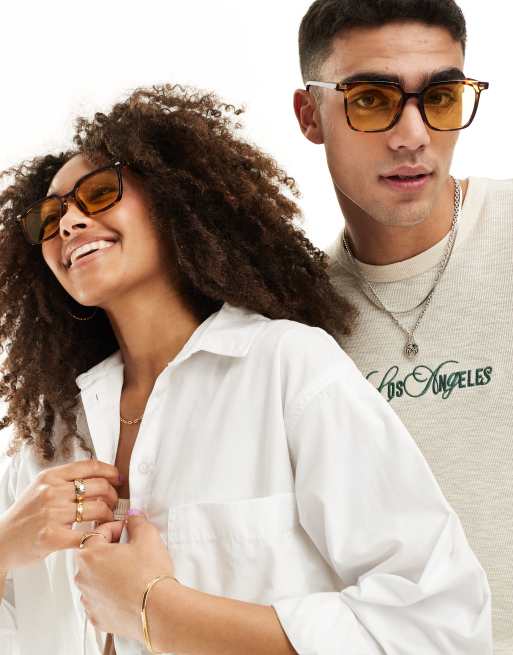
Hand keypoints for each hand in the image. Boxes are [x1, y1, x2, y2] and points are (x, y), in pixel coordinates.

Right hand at [0, 459, 120, 570]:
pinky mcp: (52, 537)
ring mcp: (51, 514)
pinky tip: (100, 536)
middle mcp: (51, 491)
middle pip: (99, 486)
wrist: (1, 542)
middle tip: (114, 504)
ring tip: (108, 520)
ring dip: (109, 515)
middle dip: (113, 496)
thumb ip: (64, 480)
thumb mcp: (40, 488)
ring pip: (98, 508)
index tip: (118, 479)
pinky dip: (100, 535)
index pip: (90, 465)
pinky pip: (87, 534)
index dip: (110, 471)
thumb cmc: (25, 516)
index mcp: (50, 476)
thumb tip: (98, 475)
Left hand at [75, 511, 175, 641]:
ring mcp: (88, 600)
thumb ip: (137, 521)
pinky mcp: (97, 617)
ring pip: (96, 579)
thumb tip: (133, 517)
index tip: (128, 530)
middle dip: (112, 551)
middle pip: (95, 556)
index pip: (99, 531)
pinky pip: (101, 600)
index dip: (117, 527)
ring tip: (133, 573)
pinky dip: (111, 594)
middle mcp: (83, 578)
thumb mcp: (148, 536)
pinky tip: (129, 591)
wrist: (157, 610)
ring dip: (110, 573)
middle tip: (133, 551)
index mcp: (90, 555)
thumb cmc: (149, 574)